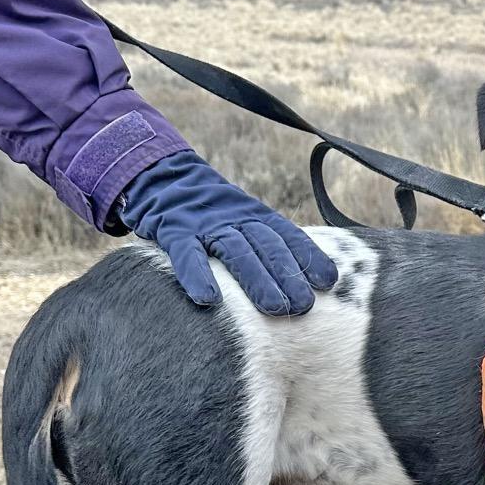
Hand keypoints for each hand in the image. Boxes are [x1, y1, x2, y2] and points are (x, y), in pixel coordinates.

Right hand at [119, 151, 336, 313]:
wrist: (157, 176)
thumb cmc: (208, 215)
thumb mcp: (241, 221)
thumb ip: (267, 245)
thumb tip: (304, 282)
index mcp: (254, 215)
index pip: (287, 235)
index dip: (308, 256)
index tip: (328, 281)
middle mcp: (235, 218)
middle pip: (267, 247)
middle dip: (287, 275)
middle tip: (304, 306)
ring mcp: (205, 224)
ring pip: (236, 251)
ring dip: (257, 280)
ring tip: (274, 308)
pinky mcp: (173, 230)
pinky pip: (185, 253)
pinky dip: (196, 274)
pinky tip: (208, 299)